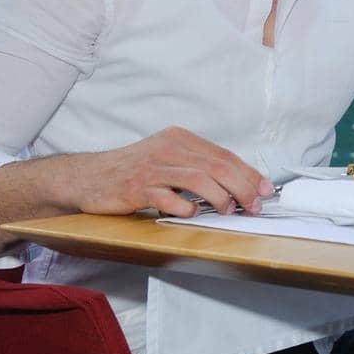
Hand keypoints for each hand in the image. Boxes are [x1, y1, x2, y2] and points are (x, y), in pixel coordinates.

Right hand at [76, 126, 272, 218]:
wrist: (87, 176)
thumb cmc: (133, 170)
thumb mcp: (168, 158)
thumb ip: (197, 166)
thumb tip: (238, 184)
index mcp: (180, 139)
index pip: (224, 155)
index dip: (248, 173)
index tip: (265, 189)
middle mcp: (168, 149)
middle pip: (217, 166)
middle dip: (242, 187)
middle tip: (253, 206)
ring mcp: (152, 168)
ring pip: (199, 179)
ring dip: (220, 198)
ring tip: (229, 211)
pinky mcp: (136, 188)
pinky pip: (168, 198)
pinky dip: (184, 208)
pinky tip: (191, 214)